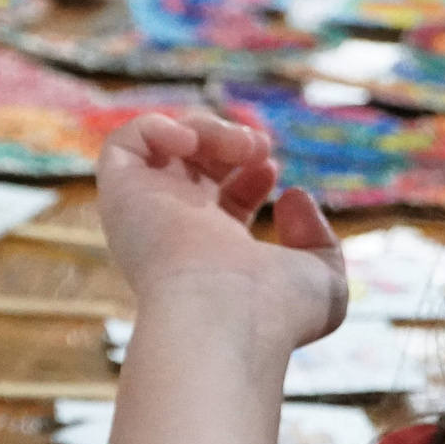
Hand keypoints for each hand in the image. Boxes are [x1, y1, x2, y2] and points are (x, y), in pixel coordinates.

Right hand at [96, 109, 345, 350]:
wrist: (226, 316)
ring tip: (241, 143)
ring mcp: (146, 213)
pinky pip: (122, 144)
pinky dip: (159, 126)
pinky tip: (192, 143)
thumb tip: (291, 197)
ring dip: (206, 127)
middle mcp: (175, 233)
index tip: (272, 168)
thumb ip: (319, 240)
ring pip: (160, 148)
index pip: (222, 197)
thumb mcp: (324, 280)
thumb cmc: (275, 310)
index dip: (250, 169)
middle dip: (227, 140)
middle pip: (190, 167)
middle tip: (258, 146)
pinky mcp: (120, 195)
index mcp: (215, 254)